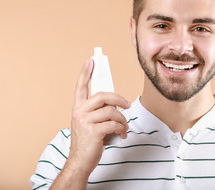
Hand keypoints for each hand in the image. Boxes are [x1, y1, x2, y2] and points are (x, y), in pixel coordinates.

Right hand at [68, 58, 130, 176]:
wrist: (80, 161)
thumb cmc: (88, 142)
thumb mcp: (89, 123)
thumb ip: (98, 112)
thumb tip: (116, 105)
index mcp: (78, 108)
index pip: (80, 87)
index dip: (85, 73)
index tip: (90, 60)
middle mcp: (79, 112)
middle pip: (102, 96)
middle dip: (119, 99)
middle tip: (127, 104)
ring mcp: (85, 122)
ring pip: (112, 111)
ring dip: (122, 119)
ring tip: (124, 127)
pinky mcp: (93, 132)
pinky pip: (114, 123)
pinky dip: (121, 129)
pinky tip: (121, 134)